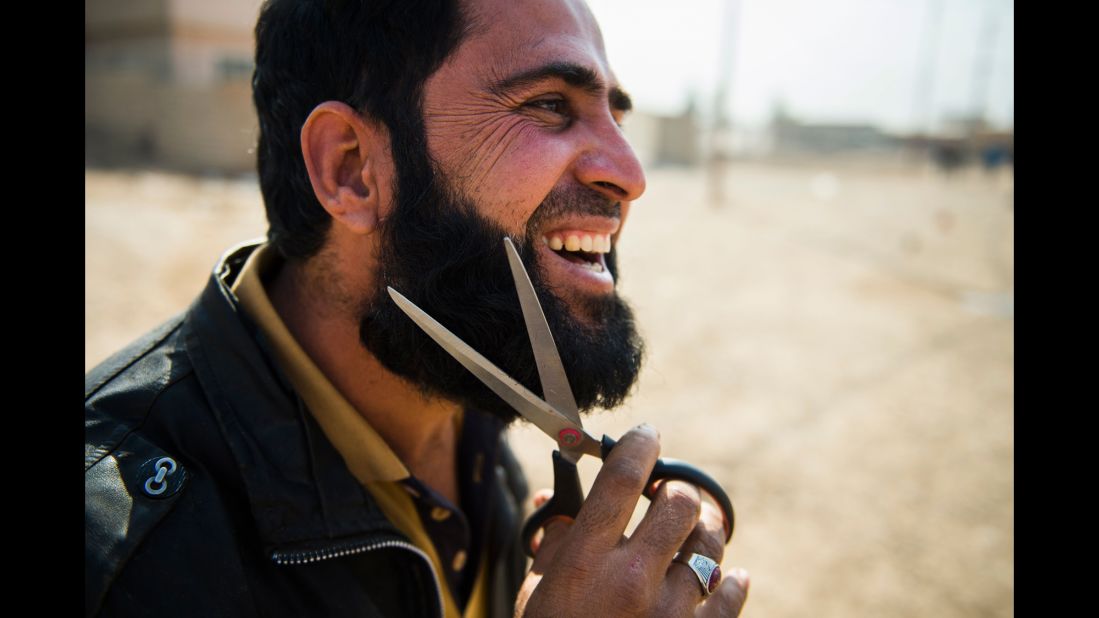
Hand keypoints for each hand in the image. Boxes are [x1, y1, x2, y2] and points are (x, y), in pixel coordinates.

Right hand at [515, 425, 748, 616]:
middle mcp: (632, 579)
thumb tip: (555, 499)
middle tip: (665, 497)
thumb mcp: (537, 594)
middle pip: (677, 503)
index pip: (621, 480)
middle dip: (673, 492)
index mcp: (585, 563)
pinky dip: (731, 580)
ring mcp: (671, 613)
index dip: (637, 446)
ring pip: (709, 544)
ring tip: (696, 530)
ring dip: (703, 530)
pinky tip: (728, 574)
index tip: (647, 435)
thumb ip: (551, 543)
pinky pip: (730, 596)